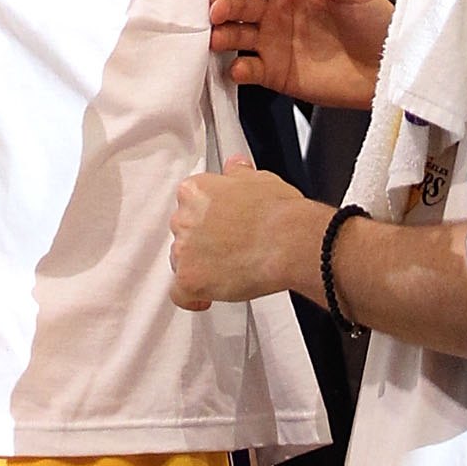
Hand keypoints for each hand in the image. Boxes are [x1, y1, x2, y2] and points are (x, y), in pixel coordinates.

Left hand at [169, 154, 320, 311]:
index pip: (187, 205)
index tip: (218, 225)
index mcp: (195, 191)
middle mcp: (183, 218)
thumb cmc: (277, 213)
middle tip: (227, 248)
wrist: (286, 240)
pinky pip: (180, 294)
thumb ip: (238, 174)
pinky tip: (205, 297)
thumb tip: (235, 167)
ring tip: (226, 271)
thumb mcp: (258, 179)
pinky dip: (192, 298)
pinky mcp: (190, 279)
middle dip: (202, 241)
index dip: (205, 218)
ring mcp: (184, 249)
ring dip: (199, 266)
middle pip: (182, 233)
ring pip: (181, 262)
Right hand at [209, 0, 390, 106]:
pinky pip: (248, 70)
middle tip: (216, 12)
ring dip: (222, 35)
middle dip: (222, 4)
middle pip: (238, 3)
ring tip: (217, 38)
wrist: (389, 70)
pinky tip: (239, 68)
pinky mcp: (274, 73)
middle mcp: (275, 11)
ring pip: (236, 35)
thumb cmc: (375, 22)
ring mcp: (272, 42)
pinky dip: (238, 70)